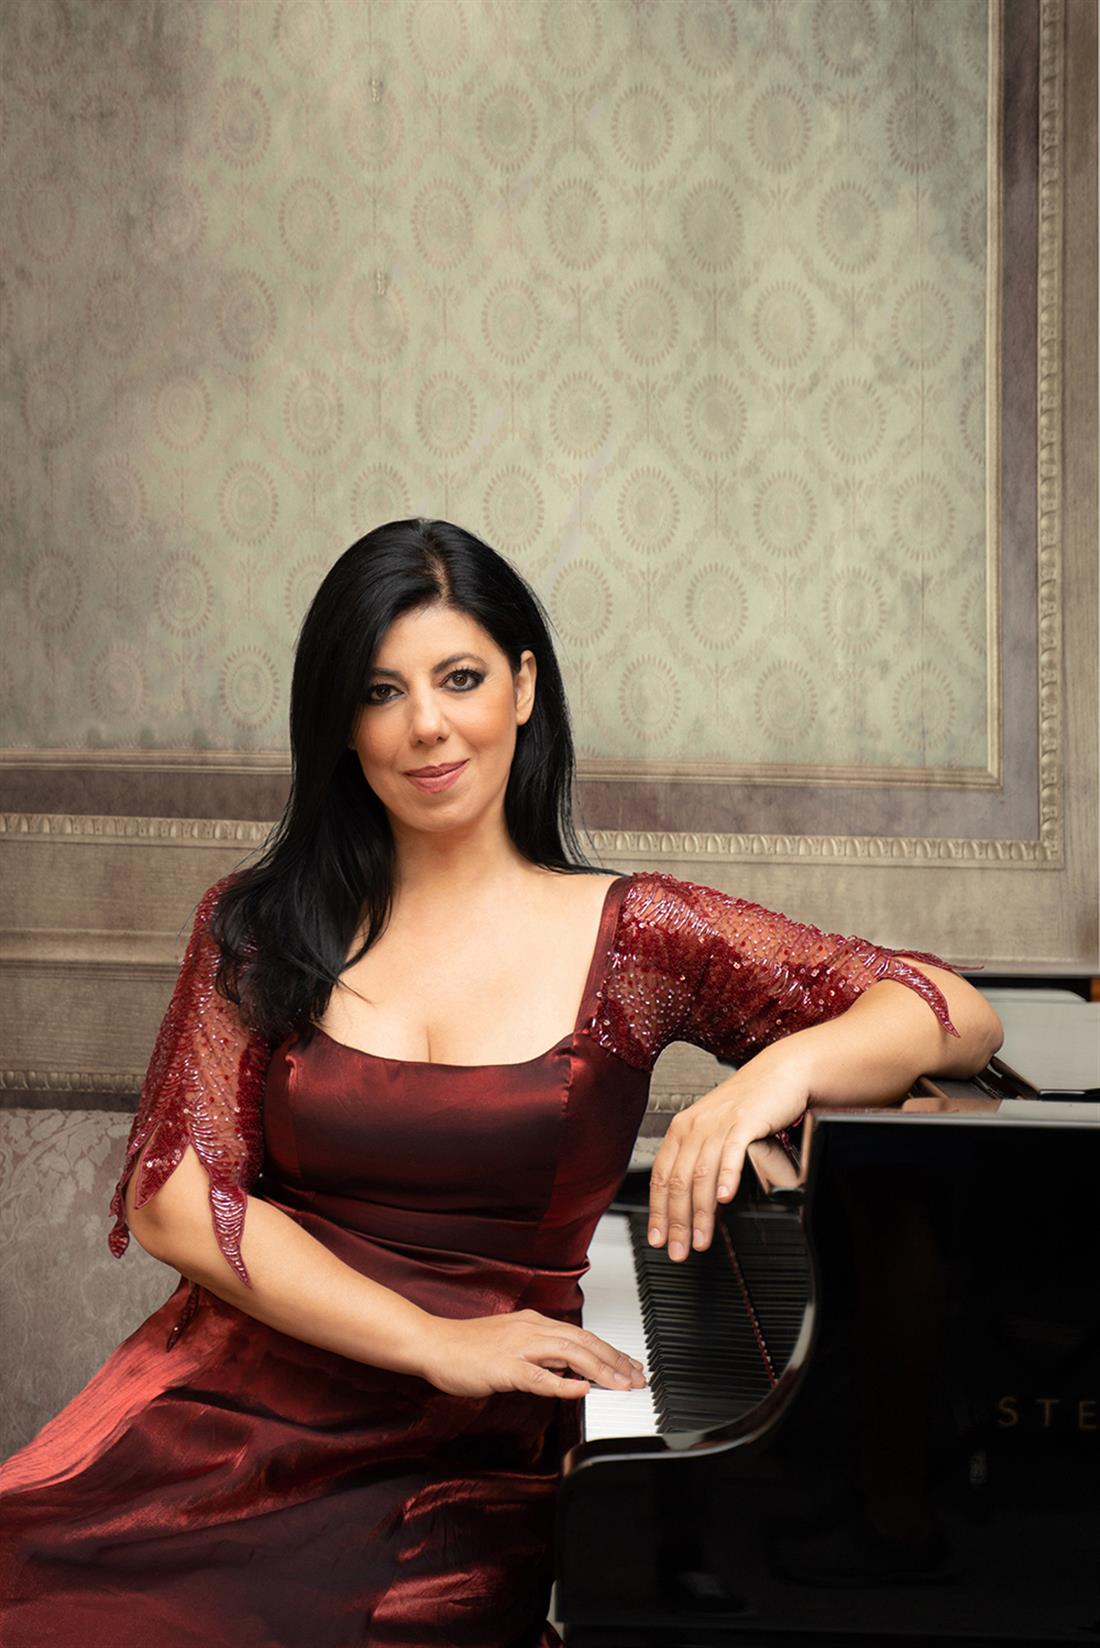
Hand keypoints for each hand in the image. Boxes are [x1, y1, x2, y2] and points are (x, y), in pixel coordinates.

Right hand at [416, 1308, 647, 1399]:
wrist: (433, 1344)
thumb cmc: (468, 1349)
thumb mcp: (511, 1346)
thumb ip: (540, 1357)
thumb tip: (569, 1372)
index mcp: (534, 1324)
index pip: (582, 1336)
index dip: (609, 1352)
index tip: (630, 1366)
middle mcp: (532, 1329)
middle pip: (584, 1341)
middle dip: (615, 1360)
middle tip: (637, 1377)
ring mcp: (518, 1346)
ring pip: (569, 1354)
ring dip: (600, 1370)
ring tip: (622, 1384)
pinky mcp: (505, 1367)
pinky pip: (538, 1376)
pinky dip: (563, 1383)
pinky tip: (581, 1389)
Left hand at [648, 1045, 810, 1260]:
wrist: (778, 1074)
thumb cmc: (748, 1105)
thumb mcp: (714, 1130)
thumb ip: (700, 1161)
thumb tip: (691, 1203)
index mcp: (681, 1129)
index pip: (660, 1177)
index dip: (658, 1211)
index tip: (658, 1238)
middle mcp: (695, 1126)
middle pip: (678, 1181)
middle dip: (677, 1222)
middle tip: (680, 1251)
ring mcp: (719, 1124)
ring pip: (702, 1174)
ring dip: (701, 1213)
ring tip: (701, 1239)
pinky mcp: (745, 1121)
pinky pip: (731, 1153)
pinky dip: (726, 1177)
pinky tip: (725, 1199)